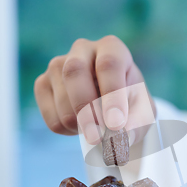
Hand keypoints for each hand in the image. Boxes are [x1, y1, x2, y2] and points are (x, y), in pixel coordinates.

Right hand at [34, 35, 155, 144]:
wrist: (113, 106)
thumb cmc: (131, 104)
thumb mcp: (142, 113)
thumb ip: (135, 124)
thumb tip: (119, 137)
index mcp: (112, 48)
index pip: (109, 65)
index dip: (112, 95)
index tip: (116, 124)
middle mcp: (82, 49)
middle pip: (75, 72)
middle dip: (86, 109)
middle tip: (98, 138)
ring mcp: (58, 65)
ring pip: (61, 98)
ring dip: (79, 125)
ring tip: (97, 130)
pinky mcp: (43, 84)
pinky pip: (49, 115)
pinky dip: (67, 130)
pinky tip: (81, 126)